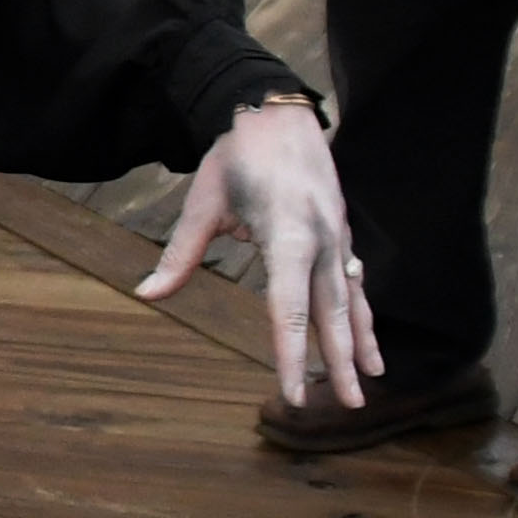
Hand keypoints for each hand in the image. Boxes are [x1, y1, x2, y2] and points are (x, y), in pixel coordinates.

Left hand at [139, 101, 381, 411]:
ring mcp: (338, 236)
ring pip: (351, 300)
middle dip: (340, 361)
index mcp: (288, 231)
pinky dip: (364, 316)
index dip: (291, 353)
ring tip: (370, 384)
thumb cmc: (237, 157)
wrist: (278, 112)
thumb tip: (147, 293)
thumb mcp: (203, 200)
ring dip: (360, 344)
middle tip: (350, 406)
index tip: (294, 392)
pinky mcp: (342, 233)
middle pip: (331, 311)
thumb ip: (181, 253)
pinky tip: (370, 346)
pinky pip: (355, 283)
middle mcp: (322, 238)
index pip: (289, 306)